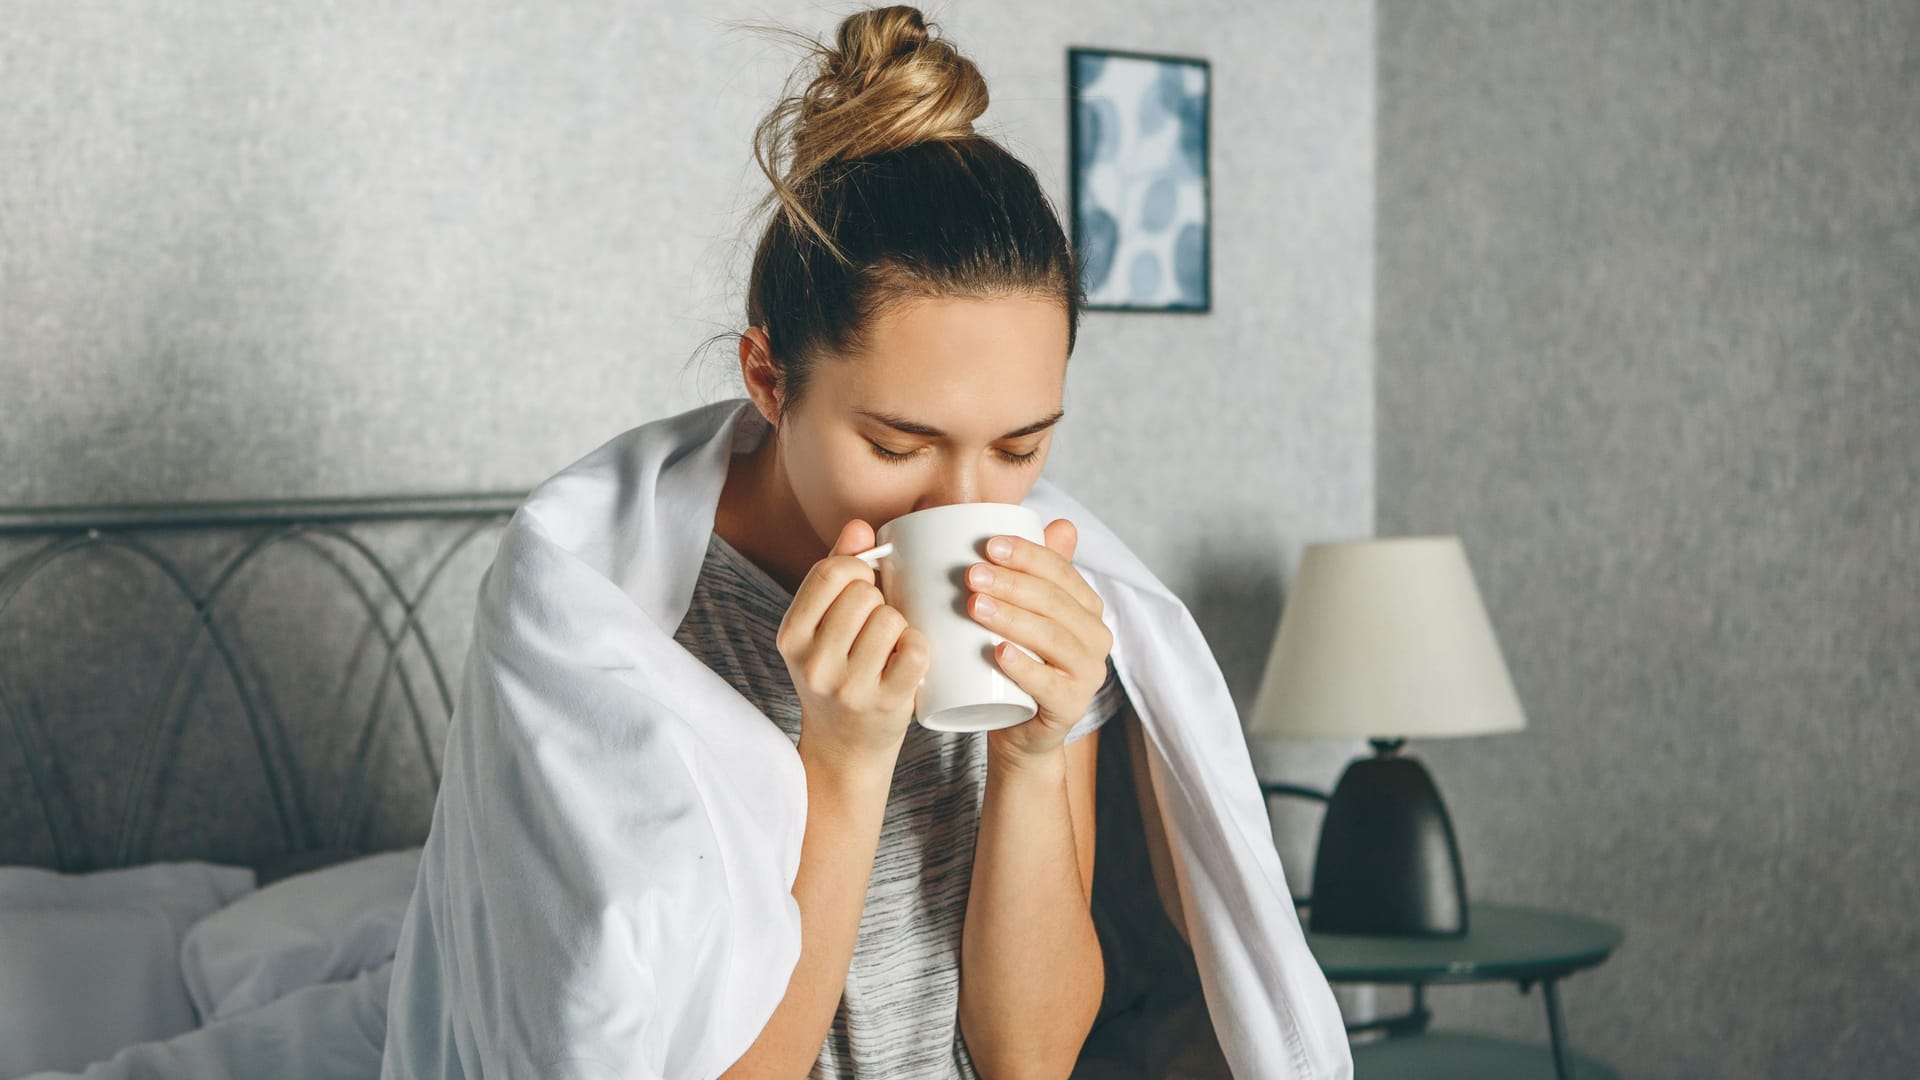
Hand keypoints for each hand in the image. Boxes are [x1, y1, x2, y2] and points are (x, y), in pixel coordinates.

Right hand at [777, 518, 930, 776]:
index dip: (857, 568)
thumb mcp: (821, 626)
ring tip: (891, 643)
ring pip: (891, 619)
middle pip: (863, 594)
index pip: (830, 573)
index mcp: (791, 635)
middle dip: (878, 599)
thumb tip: (860, 526)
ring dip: (900, 624)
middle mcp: (813, 663)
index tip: (864, 584)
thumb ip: (836, 571)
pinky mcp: (885, 704)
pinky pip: (916, 649)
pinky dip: (919, 646)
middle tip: (876, 623)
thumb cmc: (838, 672)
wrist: (844, 747)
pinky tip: (909, 658)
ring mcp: (848, 687)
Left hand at [964, 518, 1114, 766]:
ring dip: (1013, 619)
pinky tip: (998, 654)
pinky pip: (1050, 686)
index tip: (987, 544)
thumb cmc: (1016, 662)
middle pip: (1054, 602)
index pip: (1060, 570)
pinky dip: (1024, 668)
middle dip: (1012, 584)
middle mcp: (1096, 638)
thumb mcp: (1022, 614)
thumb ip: (1036, 572)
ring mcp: (1087, 674)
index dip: (1026, 553)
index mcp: (1086, 607)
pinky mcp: (1071, 707)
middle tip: (971, 575)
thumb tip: (1060, 522)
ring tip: (974, 606)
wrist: (1018, 729)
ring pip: (1053, 639)